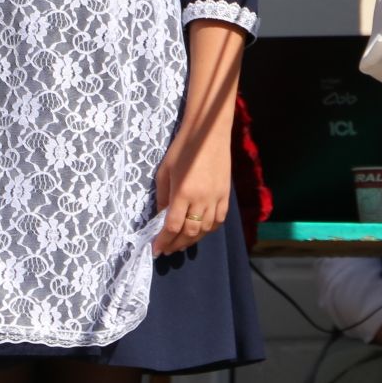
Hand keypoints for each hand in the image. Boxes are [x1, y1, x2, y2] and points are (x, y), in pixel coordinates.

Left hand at [153, 121, 230, 255]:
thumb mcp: (165, 171)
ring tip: (180, 244)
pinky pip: (219, 220)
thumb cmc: (183, 148)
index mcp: (183, 192)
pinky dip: (209, 230)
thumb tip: (160, 218)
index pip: (172, 226)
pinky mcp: (226, 195)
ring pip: (205, 230)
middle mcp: (201, 199)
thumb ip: (163, 197)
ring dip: (191, 241)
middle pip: (189, 232)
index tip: (155, 250)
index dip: (163, 241)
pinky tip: (200, 232)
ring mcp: (216, 198)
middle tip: (166, 250)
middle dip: (175, 245)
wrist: (209, 132)